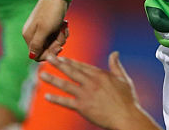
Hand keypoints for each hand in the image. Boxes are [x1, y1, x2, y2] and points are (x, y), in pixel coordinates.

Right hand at [22, 0, 68, 60]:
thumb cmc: (51, 12)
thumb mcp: (44, 30)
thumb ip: (37, 45)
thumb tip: (32, 57)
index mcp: (29, 36)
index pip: (36, 55)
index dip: (48, 54)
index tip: (58, 48)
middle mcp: (33, 34)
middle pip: (45, 49)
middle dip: (56, 44)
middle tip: (61, 35)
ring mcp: (42, 29)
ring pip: (52, 42)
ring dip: (60, 37)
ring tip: (63, 28)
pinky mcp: (50, 25)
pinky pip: (56, 35)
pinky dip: (61, 32)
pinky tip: (64, 25)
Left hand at [40, 52, 160, 129]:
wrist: (125, 115)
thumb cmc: (127, 98)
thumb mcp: (123, 78)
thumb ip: (116, 65)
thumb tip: (115, 53)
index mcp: (101, 75)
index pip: (82, 66)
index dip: (70, 61)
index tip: (61, 57)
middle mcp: (91, 83)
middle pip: (71, 71)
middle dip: (58, 64)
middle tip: (47, 57)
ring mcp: (85, 94)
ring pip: (66, 85)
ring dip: (53, 79)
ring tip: (42, 74)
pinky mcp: (82, 107)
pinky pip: (66, 102)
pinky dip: (56, 99)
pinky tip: (46, 96)